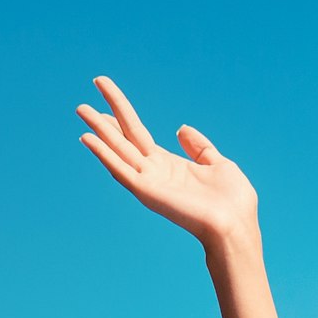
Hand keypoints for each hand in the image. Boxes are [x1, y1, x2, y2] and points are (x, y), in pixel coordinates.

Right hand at [76, 77, 256, 252]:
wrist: (236, 227)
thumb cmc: (234, 204)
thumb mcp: (220, 165)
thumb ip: (200, 147)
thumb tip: (181, 129)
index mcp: (171, 165)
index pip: (138, 134)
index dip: (122, 112)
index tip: (105, 89)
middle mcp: (156, 173)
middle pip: (124, 137)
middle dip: (106, 116)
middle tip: (87, 94)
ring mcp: (150, 182)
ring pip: (118, 149)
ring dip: (99, 130)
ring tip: (81, 108)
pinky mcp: (147, 192)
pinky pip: (120, 170)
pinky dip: (103, 154)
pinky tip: (88, 137)